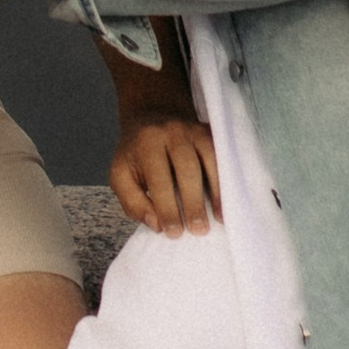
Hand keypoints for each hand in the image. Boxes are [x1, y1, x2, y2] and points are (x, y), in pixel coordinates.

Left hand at [111, 111, 222, 236]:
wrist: (152, 116)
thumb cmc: (136, 155)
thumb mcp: (121, 176)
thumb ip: (133, 202)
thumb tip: (157, 225)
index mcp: (146, 143)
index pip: (159, 180)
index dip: (167, 209)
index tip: (173, 233)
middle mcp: (171, 132)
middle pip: (187, 168)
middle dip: (193, 203)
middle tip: (198, 231)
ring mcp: (193, 130)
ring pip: (209, 161)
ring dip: (216, 192)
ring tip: (219, 220)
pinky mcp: (209, 133)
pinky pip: (221, 158)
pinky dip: (224, 182)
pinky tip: (227, 203)